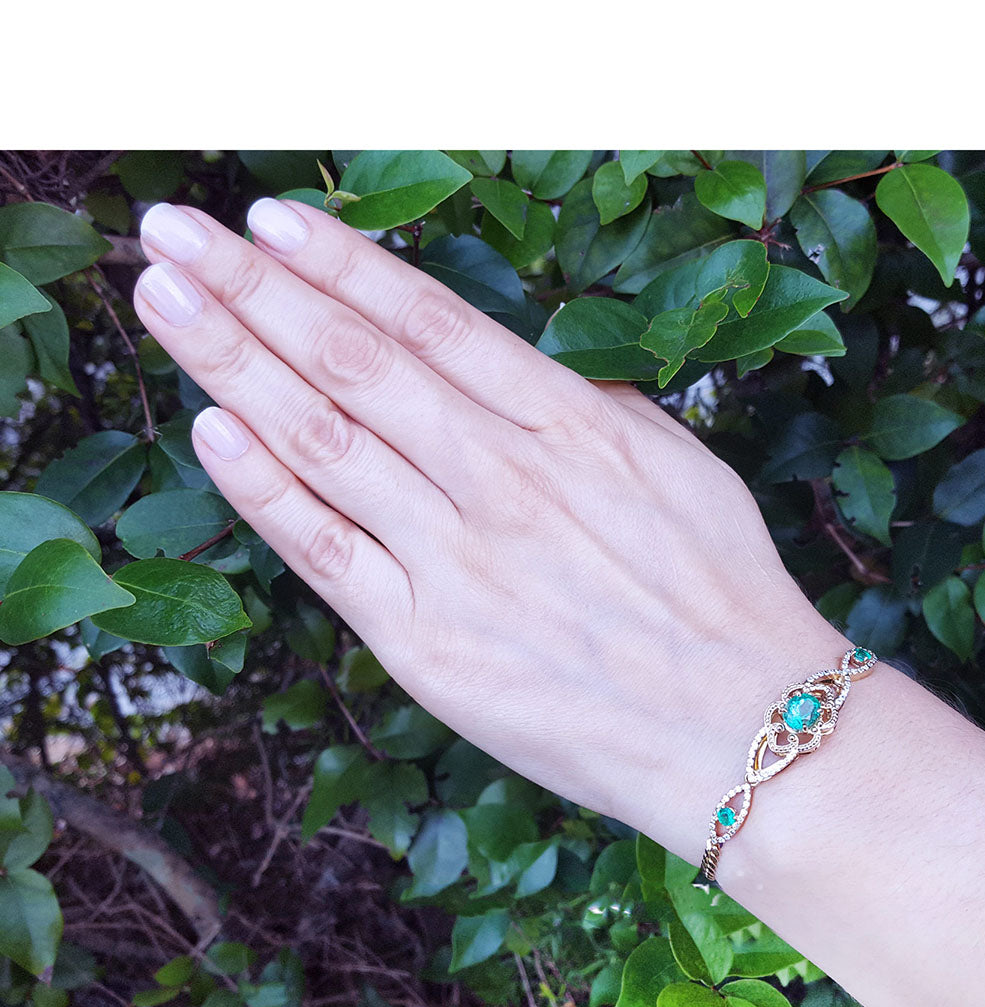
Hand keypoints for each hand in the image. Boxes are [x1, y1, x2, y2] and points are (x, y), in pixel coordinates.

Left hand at [134, 199, 844, 859]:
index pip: (431, 323)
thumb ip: (592, 409)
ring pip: (325, 443)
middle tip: (176, 237)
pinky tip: (212, 429)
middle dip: (253, 291)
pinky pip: (328, 554)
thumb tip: (519, 366)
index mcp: (572, 429)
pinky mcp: (427, 647)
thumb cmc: (722, 598)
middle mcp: (505, 482)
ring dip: (234, 364)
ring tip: (165, 302)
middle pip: (356, 365)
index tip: (273, 221)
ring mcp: (459, 564)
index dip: (343, 264)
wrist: (741, 729)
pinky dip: (265, 491)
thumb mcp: (682, 468)